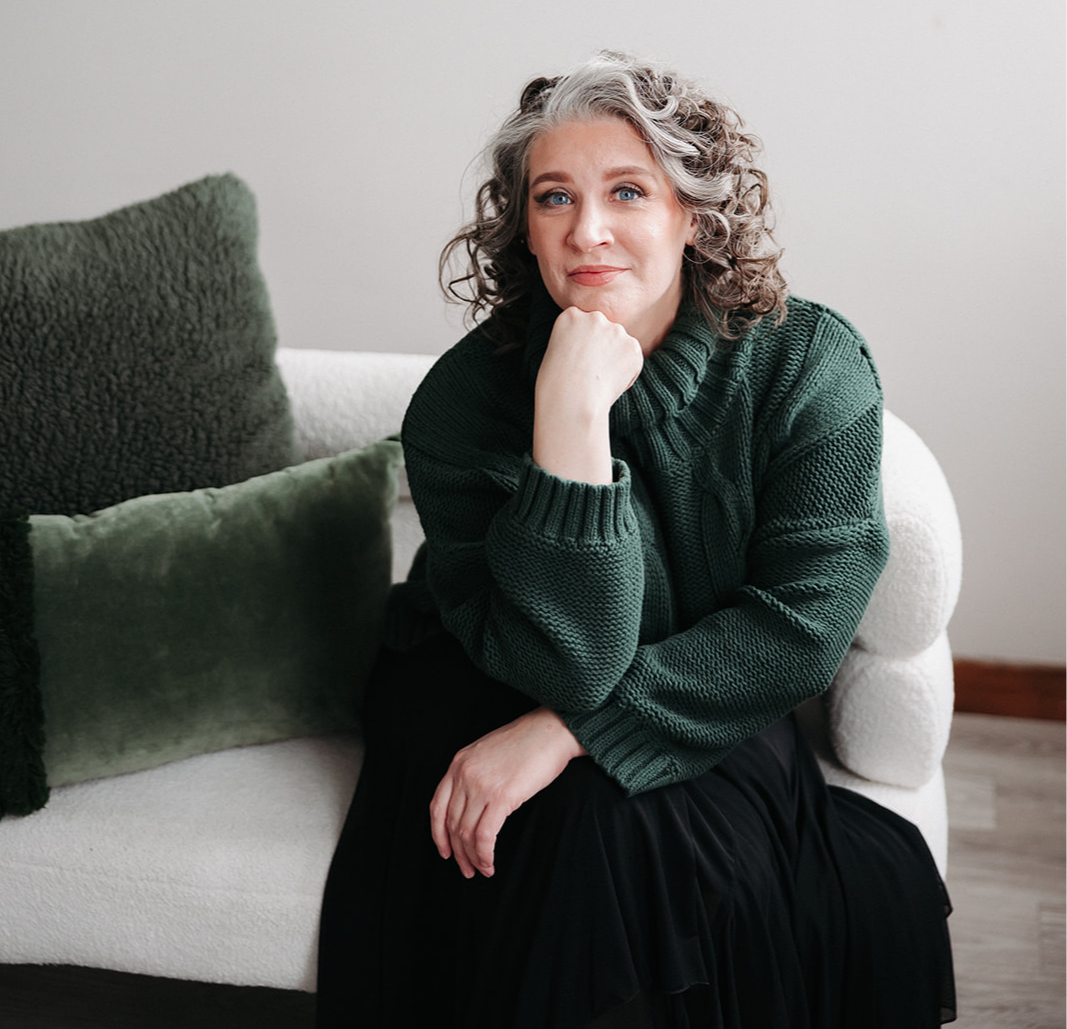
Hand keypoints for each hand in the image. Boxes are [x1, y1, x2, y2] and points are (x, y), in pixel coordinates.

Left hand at [429, 706, 586, 878]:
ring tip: (482, 869)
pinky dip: (485, 855)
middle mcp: (464, 775)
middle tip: (467, 869)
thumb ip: (473, 775)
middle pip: (452, 824)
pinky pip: (485, 836)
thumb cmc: (526, 742)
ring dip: (473, 858)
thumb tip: (470, 808)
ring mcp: (481, 786)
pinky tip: (490, 863)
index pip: (437, 807)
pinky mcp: (501, 797)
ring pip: (466, 833)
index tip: (446, 851)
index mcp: (458, 763)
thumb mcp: (487, 752)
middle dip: (458, 852)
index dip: (439, 835)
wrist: (550, 731)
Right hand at [533, 308, 642, 484]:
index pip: (584, 326)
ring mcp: (614, 330)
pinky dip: (626, 375)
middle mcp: (593, 317)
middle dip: (600, 354)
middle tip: (586, 378)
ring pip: (621, 346)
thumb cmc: (553, 391)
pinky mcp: (631, 347)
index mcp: (568, 316)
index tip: (573, 367)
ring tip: (596, 382)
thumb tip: (583, 348)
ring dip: (614, 365)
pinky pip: (633, 360)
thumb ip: (571, 343)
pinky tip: (610, 385)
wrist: (570, 405)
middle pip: (605, 333)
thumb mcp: (553, 358)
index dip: (581, 351)